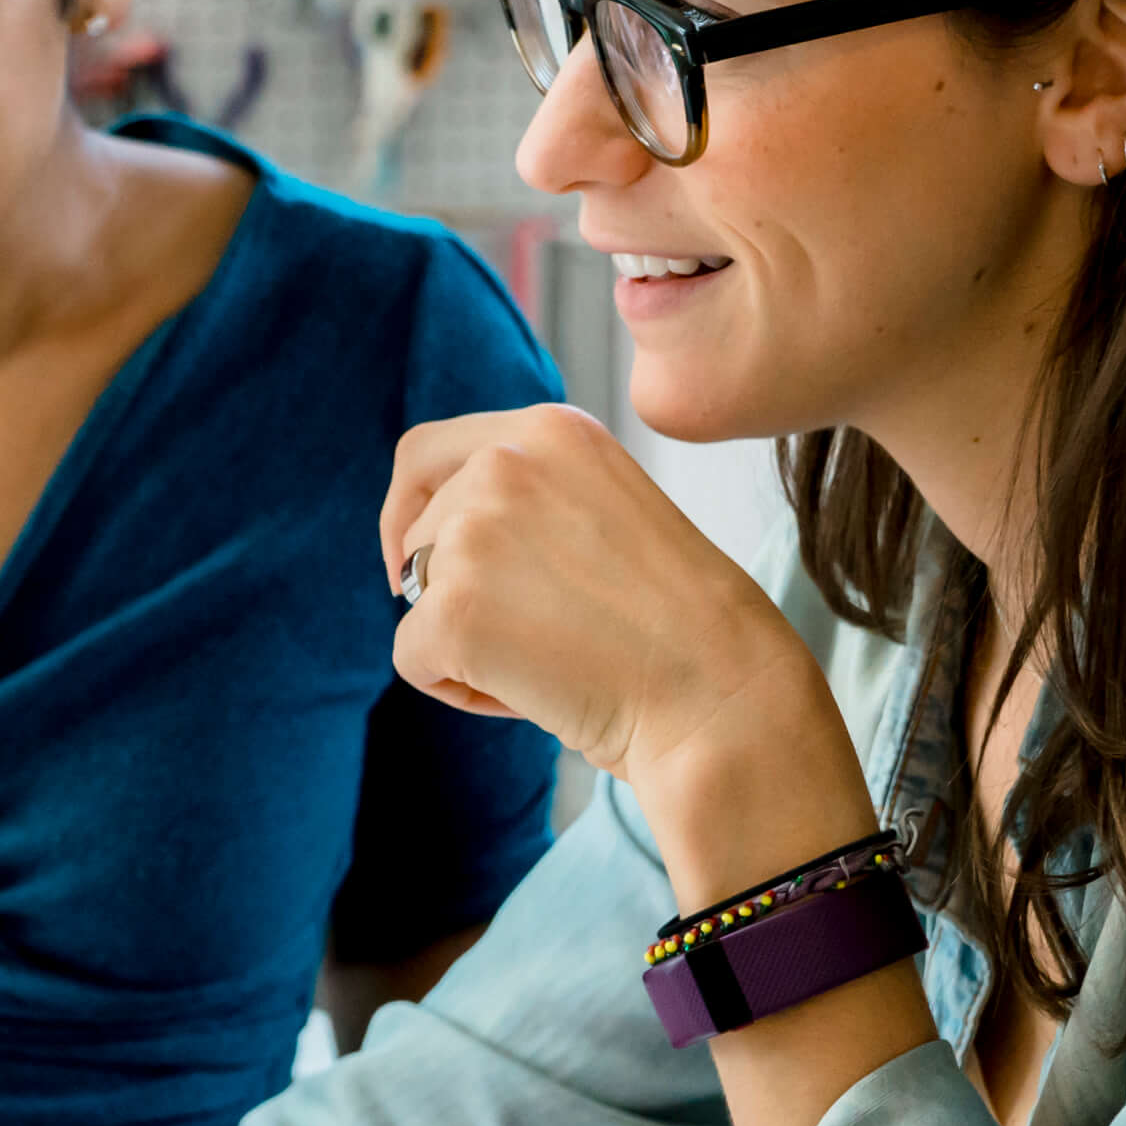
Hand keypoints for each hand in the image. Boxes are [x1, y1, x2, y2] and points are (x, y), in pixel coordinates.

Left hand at [379, 404, 814, 798]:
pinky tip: (532, 696)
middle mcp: (505, 462)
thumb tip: (429, 536)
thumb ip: (529, 497)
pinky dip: (458, 690)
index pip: (425, 454)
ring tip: (551, 664)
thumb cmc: (677, 622)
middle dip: (452, 593)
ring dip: (463, 642)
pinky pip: (412, 658)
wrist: (720, 691)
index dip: (404, 511)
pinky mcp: (452, 609)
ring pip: (415, 597)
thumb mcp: (606, 510)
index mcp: (550, 429)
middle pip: (419, 534)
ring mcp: (473, 533)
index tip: (410, 560)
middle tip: (537, 639)